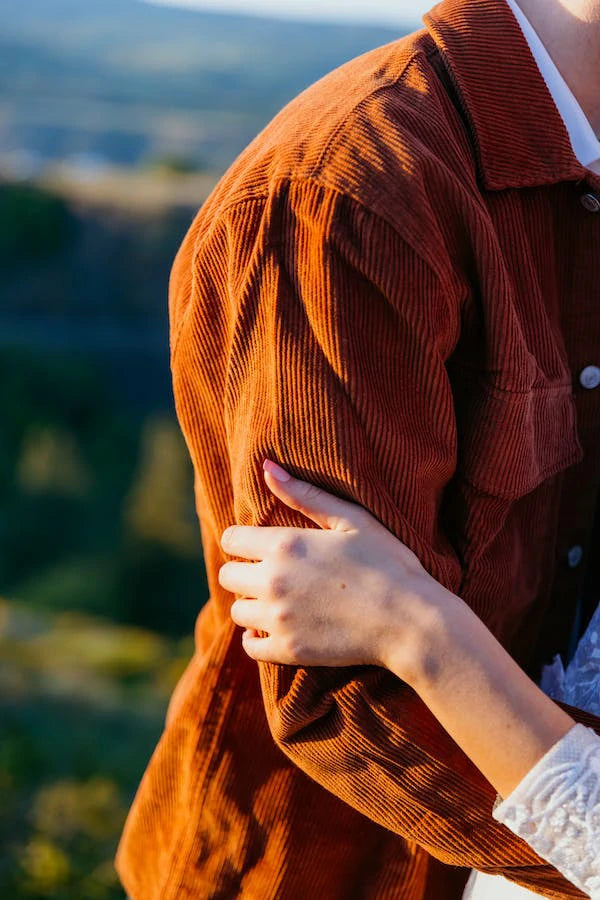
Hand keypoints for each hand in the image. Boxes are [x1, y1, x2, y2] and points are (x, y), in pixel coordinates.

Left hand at [218, 459, 445, 680]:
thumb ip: (305, 495)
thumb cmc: (388, 564)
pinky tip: (276, 629)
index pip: (231, 539)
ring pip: (237, 611)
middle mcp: (273, 581)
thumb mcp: (352, 519)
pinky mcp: (288, 650)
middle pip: (227, 576)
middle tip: (270, 574)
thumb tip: (266, 467)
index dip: (243, 541)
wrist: (411, 622)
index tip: (260, 547)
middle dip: (243, 572)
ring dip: (252, 605)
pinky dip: (257, 639)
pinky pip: (250, 647)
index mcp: (285, 545)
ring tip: (279, 602)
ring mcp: (279, 619)